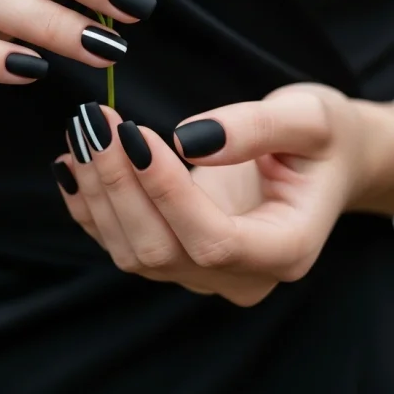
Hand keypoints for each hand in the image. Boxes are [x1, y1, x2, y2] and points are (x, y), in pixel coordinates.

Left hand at [55, 85, 370, 305]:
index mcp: (287, 249)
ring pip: (133, 253)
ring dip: (98, 192)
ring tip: (80, 132)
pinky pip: (121, 243)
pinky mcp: (177, 257)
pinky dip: (89, 206)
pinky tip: (72, 163)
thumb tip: (190, 140)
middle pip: (163, 250)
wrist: (322, 160)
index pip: (216, 241)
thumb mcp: (309, 118)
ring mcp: (205, 274)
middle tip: (95, 121)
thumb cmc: (322, 140)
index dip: (168, 193)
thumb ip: (257, 128)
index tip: (137, 134)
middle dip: (120, 184)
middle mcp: (242, 275)